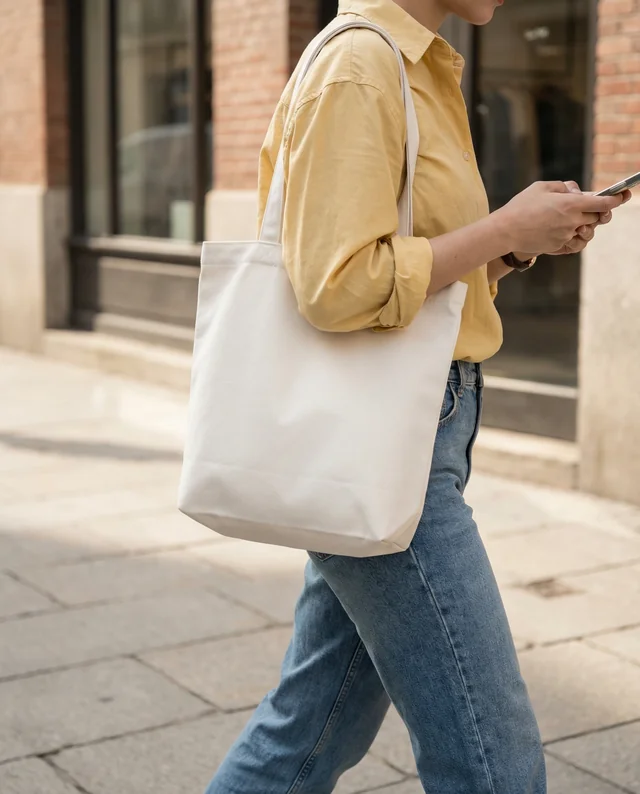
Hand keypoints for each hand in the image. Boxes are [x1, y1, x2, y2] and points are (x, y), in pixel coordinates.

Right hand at [492, 180, 627, 256]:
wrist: (505, 231)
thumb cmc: (521, 206)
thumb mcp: (542, 187)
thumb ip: (563, 187)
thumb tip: (577, 192)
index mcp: (570, 204)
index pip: (603, 203)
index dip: (616, 200)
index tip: (624, 196)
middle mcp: (572, 222)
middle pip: (597, 218)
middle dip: (596, 212)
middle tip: (587, 207)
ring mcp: (566, 236)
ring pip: (586, 231)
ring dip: (582, 225)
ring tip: (568, 219)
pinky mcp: (559, 246)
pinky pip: (573, 241)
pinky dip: (571, 235)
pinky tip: (560, 230)